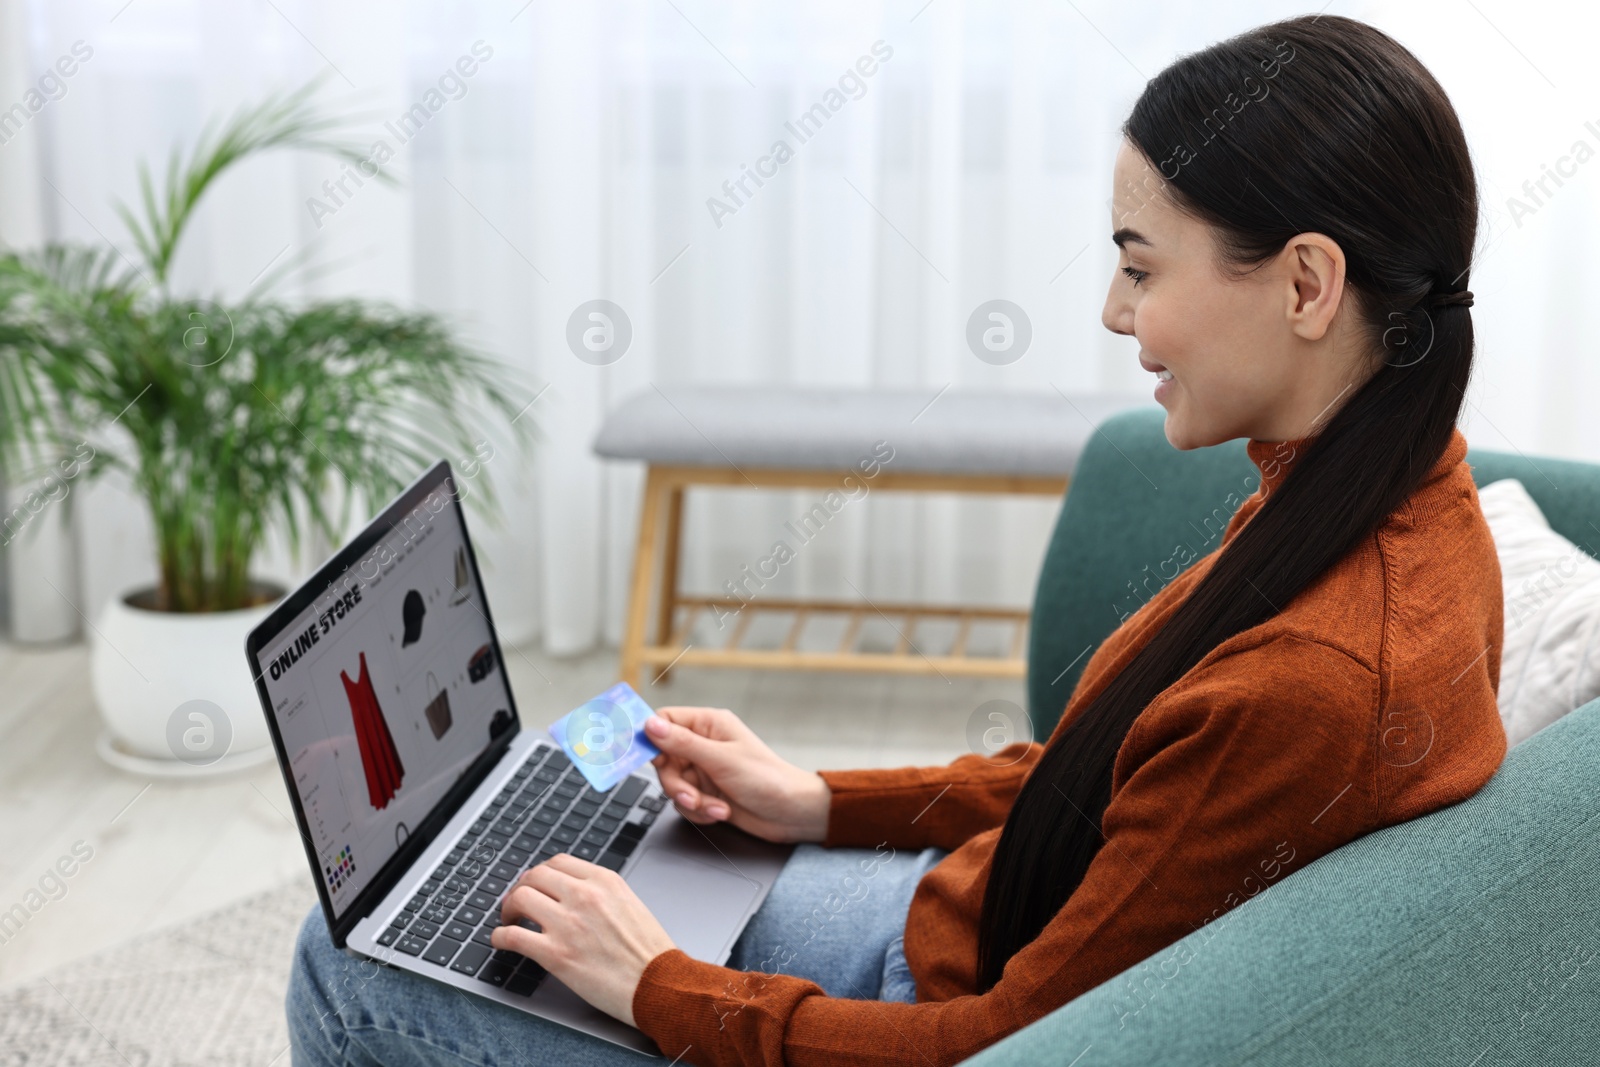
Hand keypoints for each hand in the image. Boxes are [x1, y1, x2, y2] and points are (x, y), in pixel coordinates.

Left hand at [492, 854, 674, 1026]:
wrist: (659, 984)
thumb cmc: (650, 953)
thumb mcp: (630, 905)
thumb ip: (602, 894)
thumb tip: (572, 894)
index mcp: (605, 881)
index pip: (558, 862)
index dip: (540, 874)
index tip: (535, 885)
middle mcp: (584, 896)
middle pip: (534, 876)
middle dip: (521, 888)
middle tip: (517, 903)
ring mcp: (568, 924)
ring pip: (519, 899)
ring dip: (507, 909)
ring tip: (509, 921)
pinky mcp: (556, 954)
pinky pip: (512, 936)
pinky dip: (500, 936)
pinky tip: (501, 941)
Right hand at [646, 706, 830, 842]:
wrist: (790, 814)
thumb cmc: (767, 779)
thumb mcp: (721, 760)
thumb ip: (683, 743)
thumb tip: (650, 725)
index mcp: (709, 724)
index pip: (665, 720)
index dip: (652, 738)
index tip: (649, 758)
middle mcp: (704, 744)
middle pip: (663, 758)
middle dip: (675, 783)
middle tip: (691, 795)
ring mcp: (704, 769)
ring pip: (672, 784)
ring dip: (691, 801)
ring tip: (715, 807)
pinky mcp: (706, 792)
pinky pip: (684, 802)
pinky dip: (699, 811)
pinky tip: (720, 811)